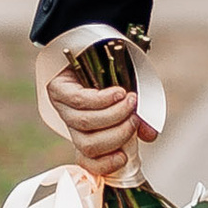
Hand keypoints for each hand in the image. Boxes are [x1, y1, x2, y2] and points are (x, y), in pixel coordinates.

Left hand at [41, 63, 156, 183]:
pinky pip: (81, 102)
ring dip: (114, 114)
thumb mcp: (133, 99)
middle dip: (118, 135)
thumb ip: (139, 117)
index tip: (123, 158)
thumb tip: (150, 136)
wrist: (99, 43)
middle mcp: (73, 124)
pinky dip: (104, 100)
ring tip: (131, 100)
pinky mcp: (58, 89)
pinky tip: (119, 92)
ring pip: (86, 124)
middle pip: (88, 145)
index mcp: (89, 132)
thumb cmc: (118, 73)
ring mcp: (62, 107)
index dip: (103, 165)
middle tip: (135, 119)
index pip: (87, 160)